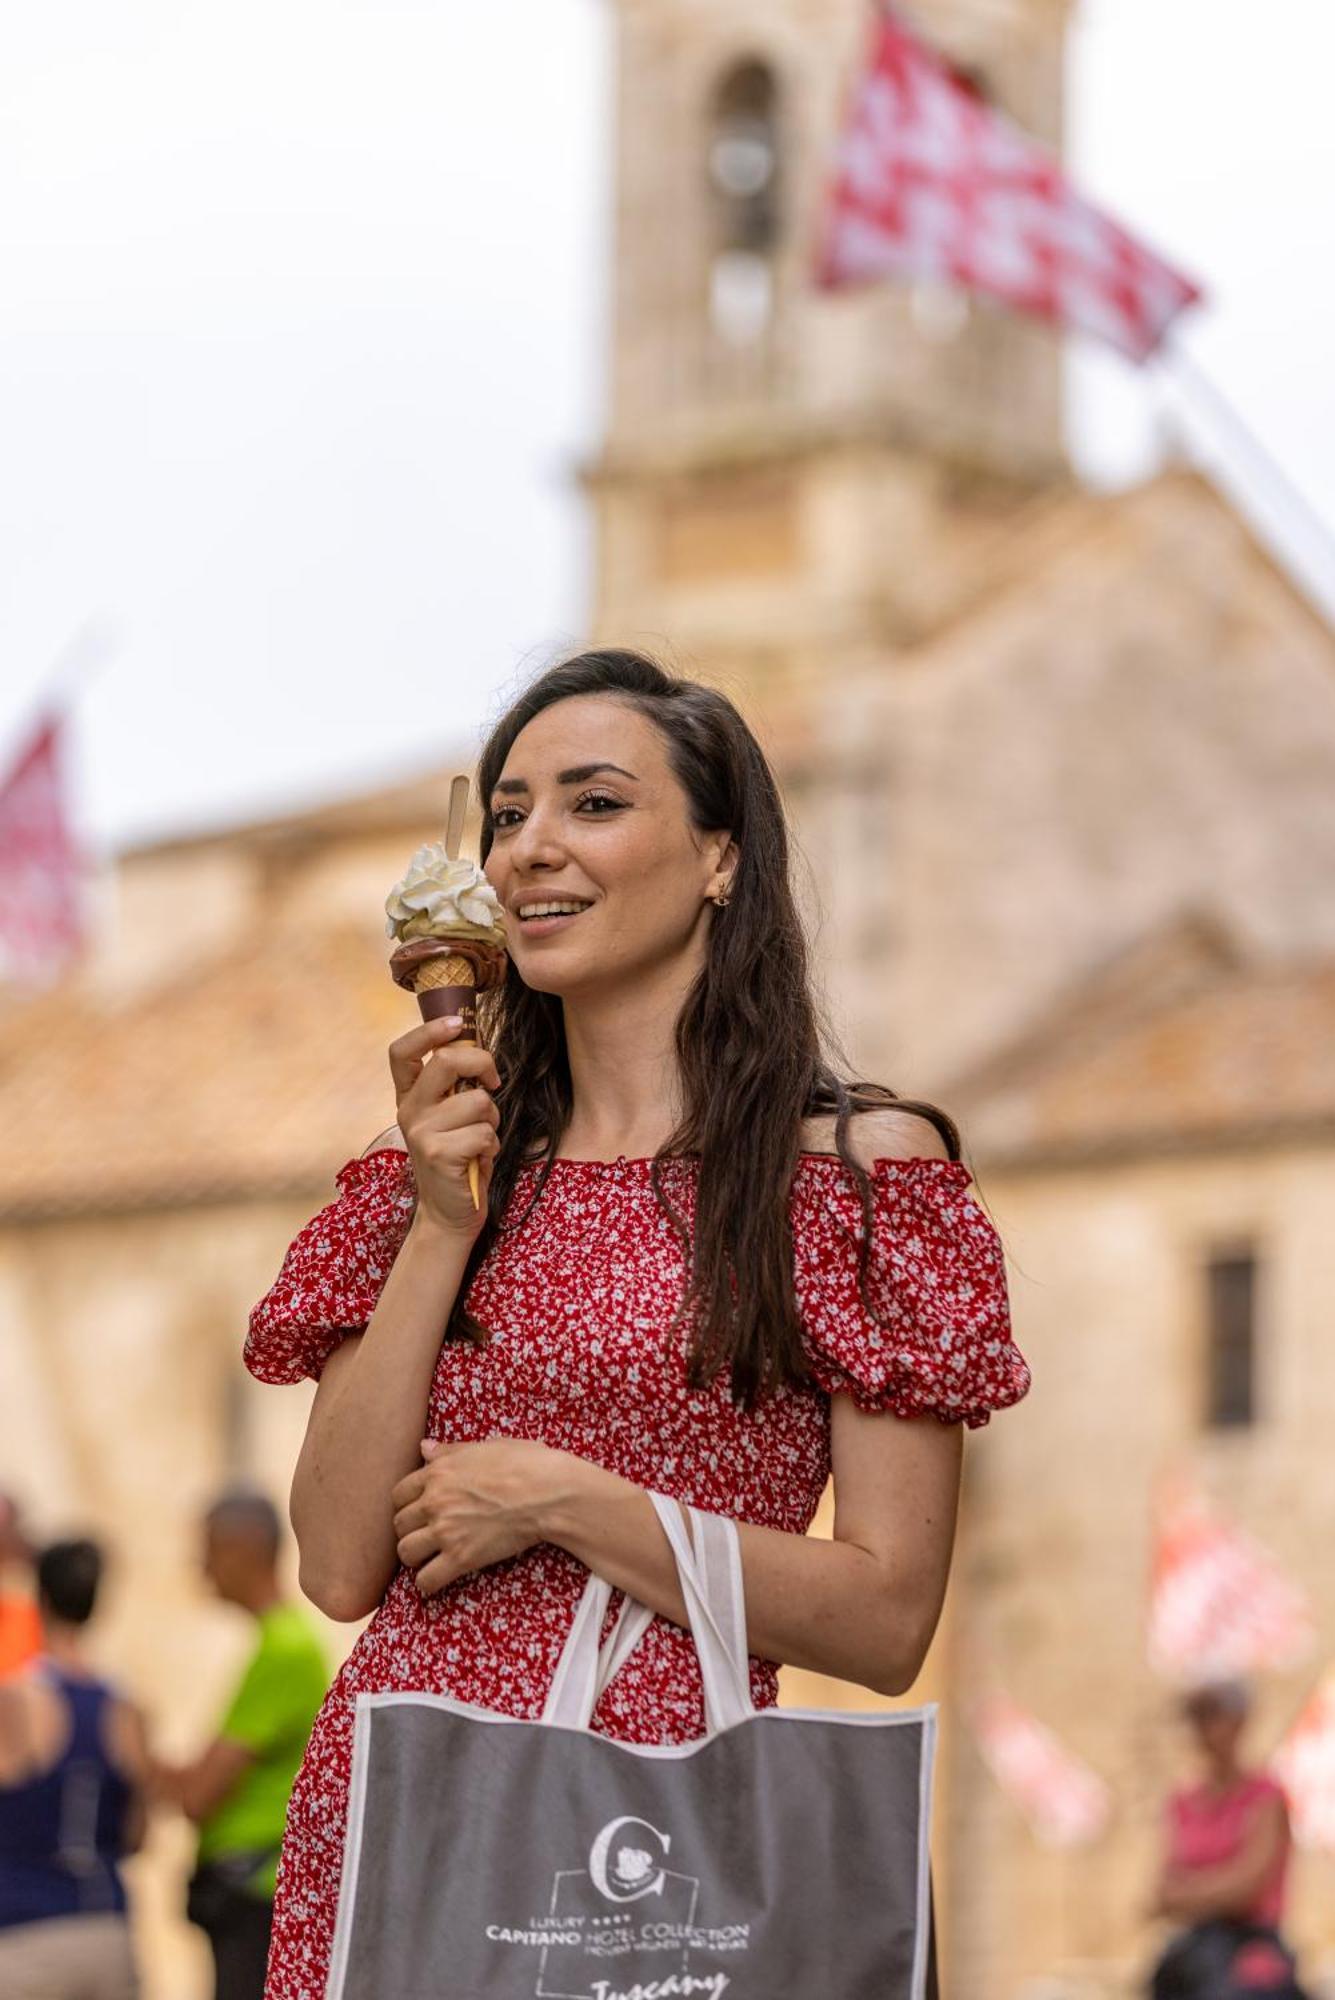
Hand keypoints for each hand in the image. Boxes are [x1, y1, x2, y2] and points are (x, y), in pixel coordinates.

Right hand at [389, 1018, 500, 1236]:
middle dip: (482, 1063)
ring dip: (492, 1120)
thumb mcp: (450, 1117)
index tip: (458, 1023)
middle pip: (446, 1060)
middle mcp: (409, 1110)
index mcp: (409, 1097)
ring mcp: (421, 1132)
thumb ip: (455, 1085)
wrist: (449, 1213)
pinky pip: (484, 1132)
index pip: (401, 1051)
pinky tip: (478, 1160)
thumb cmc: (460, 1159)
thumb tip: (476, 1046)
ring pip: (477, 1100)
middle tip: (492, 1083)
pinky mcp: (438, 1154)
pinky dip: (492, 1145)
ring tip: (479, 1139)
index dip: (429, 1030)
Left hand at [391, 1438, 564, 1595]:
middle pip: (400, 1524)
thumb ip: (450, 1451)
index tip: (418, 1512)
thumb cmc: (525, 1464)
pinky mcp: (461, 1557)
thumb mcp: (485, 1447)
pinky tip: (437, 1578)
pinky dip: (428, 1582)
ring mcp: (445, 1531)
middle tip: (426, 1535)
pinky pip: (427, 1579)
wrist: (548, 1492)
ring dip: (415, 1557)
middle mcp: (434, 1502)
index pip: (399, 1494)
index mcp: (438, 1473)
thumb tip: (424, 1447)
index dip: (407, 1504)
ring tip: (429, 1557)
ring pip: (406, 1552)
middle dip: (410, 1530)